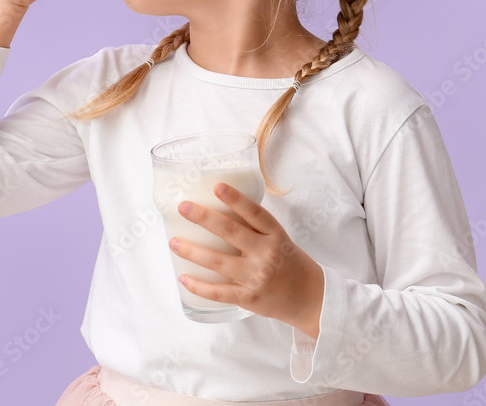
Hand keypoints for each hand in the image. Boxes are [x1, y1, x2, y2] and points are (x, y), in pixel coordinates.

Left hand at [170, 183, 324, 336]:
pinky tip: (183, 277)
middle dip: (204, 218)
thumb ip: (256, 229)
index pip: (255, 213)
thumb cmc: (292, 265)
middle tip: (183, 207)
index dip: (236, 199)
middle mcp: (267, 254)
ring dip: (192, 251)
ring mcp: (256, 277)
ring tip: (173, 242)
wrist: (312, 300)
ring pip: (218, 262)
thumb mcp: (282, 240)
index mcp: (276, 236)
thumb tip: (223, 209)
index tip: (216, 186)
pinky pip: (218, 292)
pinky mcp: (249, 298)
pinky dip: (199, 286)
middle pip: (231, 232)